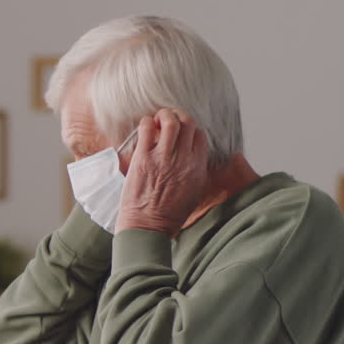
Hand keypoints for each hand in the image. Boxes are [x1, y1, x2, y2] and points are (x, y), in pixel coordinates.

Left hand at [117, 109, 208, 235]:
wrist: (148, 227)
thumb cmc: (168, 215)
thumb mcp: (193, 193)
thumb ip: (196, 172)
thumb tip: (194, 159)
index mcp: (197, 167)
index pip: (200, 136)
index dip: (190, 130)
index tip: (181, 133)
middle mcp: (183, 159)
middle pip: (188, 123)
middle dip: (178, 116)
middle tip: (168, 120)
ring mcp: (163, 157)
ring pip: (170, 121)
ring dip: (163, 115)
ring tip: (157, 121)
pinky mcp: (143, 158)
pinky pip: (146, 129)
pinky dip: (146, 122)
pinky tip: (145, 127)